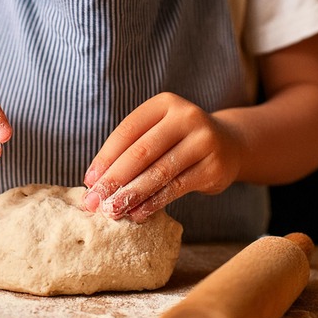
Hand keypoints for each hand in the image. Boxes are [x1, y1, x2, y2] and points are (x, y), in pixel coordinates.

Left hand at [82, 92, 240, 221]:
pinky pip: (176, 187)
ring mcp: (204, 141)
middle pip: (142, 151)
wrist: (229, 146)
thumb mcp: (157, 132)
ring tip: (112, 211)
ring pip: (159, 172)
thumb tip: (94, 183)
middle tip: (95, 202)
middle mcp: (186, 117)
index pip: (127, 131)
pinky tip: (137, 213)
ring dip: (132, 194)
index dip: (105, 157)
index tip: (88, 182)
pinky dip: (153, 202)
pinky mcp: (214, 167)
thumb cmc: (178, 141)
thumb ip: (130, 150)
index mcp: (164, 103)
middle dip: (115, 179)